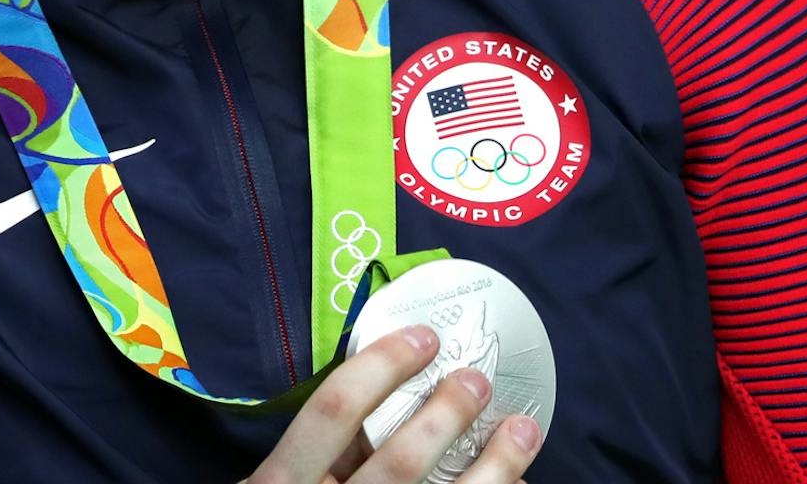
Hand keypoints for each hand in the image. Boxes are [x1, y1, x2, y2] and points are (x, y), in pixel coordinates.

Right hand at [243, 325, 543, 483]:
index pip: (333, 411)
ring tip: (522, 430)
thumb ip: (322, 446)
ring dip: (494, 467)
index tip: (425, 337)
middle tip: (478, 380)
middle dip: (447, 416)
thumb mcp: (284, 479)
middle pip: (398, 462)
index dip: (382, 367)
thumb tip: (392, 382)